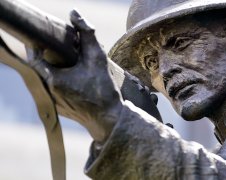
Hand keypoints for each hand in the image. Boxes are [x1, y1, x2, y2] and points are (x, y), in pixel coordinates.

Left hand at [27, 10, 122, 142]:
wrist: (108, 119)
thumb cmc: (103, 90)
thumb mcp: (97, 58)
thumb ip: (87, 34)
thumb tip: (75, 14)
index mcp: (53, 79)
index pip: (34, 57)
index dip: (39, 45)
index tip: (49, 39)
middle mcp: (48, 92)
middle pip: (40, 68)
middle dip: (50, 57)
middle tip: (65, 51)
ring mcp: (52, 102)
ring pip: (46, 79)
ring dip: (54, 70)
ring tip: (71, 65)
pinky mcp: (58, 109)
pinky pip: (52, 91)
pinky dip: (59, 82)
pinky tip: (75, 81)